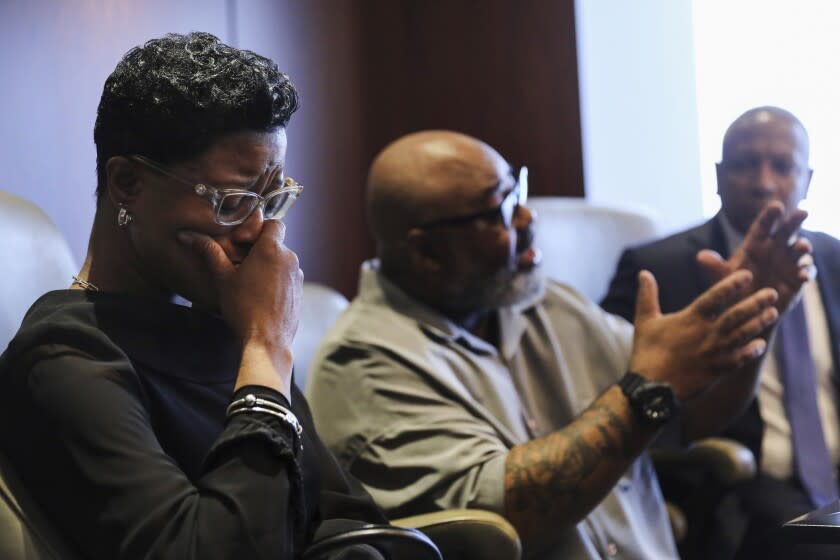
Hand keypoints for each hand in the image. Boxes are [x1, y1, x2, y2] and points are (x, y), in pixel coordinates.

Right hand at [178, 220, 302, 353]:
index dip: (257, 229)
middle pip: (276, 243)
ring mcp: (298, 276)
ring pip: (282, 261)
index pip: (273, 223)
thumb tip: (187, 235)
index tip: (242, 243)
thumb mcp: (222, 278)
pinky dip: (275, 280)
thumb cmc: (244, 308)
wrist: (267, 341)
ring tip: (248, 282)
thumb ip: (208, 252)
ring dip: (267, 266)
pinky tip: (260, 295)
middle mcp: (290, 259)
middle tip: (239, 264)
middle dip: (259, 250)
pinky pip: (287, 277)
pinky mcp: (299, 292)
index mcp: (272, 250)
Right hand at [629, 269, 777, 399]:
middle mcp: (706, 335)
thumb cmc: (647, 353)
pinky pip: (738, 360)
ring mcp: (713, 354)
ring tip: (773, 313)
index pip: (714, 297)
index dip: (731, 284)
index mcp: (690, 320)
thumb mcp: (645, 321)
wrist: (649, 389)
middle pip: (735, 316)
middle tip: (772, 293)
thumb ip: (647, 296)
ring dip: (758, 324)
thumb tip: (643, 273)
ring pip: (741, 336)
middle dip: (755, 303)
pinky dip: (750, 352)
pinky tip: (762, 345)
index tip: (747, 275)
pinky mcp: (716, 371)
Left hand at [698, 202, 812, 313]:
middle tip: (802, 211)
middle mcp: (774, 249)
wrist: (745, 310)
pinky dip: (806, 272)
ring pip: (800, 250)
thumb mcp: (723, 277)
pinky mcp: (797, 279)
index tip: (776, 205)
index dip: (769, 215)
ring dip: (803, 247)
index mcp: (756, 244)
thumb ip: (714, 266)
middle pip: (787, 231)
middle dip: (794, 220)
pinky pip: (806, 272)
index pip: (763, 225)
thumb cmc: (734, 287)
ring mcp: (788, 263)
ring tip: (802, 247)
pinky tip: (803, 276)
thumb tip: (700, 256)